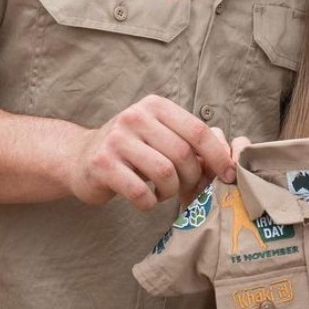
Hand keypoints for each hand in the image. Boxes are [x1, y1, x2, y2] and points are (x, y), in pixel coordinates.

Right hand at [70, 95, 235, 210]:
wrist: (79, 158)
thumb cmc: (130, 150)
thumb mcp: (158, 134)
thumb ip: (189, 142)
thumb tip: (229, 162)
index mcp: (155, 105)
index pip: (197, 130)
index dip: (218, 156)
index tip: (229, 175)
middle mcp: (135, 116)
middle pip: (183, 153)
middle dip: (191, 177)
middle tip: (186, 188)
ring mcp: (116, 139)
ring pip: (164, 173)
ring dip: (170, 191)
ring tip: (163, 192)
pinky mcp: (102, 164)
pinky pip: (141, 192)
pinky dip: (149, 203)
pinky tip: (145, 199)